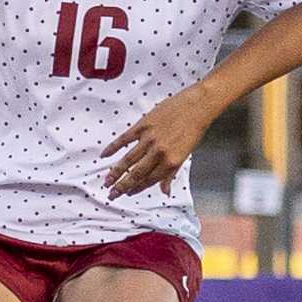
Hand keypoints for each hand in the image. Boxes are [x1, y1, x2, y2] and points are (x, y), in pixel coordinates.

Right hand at [102, 87, 219, 197]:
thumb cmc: (193, 130)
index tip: (128, 194)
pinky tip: (104, 155)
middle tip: (112, 195)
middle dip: (123, 186)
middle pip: (136, 173)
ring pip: (128, 159)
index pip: (150, 180)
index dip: (138, 189)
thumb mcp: (185, 155)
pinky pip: (124, 139)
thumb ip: (172, 174)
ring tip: (107, 181)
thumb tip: (165, 191)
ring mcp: (150, 139)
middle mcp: (159, 153)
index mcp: (171, 162)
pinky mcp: (143, 125)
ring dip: (116, 172)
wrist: (197, 106)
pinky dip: (113, 147)